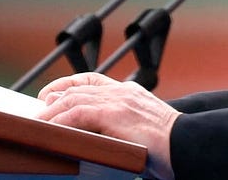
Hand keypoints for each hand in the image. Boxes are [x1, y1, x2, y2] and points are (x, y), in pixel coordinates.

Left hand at [37, 72, 179, 179]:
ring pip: (74, 100)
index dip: (68, 84)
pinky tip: (51, 129)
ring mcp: (117, 101)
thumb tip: (106, 137)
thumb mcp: (145, 129)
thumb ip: (125, 125)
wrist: (188, 145)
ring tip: (39, 122)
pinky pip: (77, 114)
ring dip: (52, 112)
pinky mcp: (113, 114)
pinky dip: (61, 120)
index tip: (52, 93)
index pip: (92, 80)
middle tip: (39, 110)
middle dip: (54, 97)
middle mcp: (122, 92)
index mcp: (130, 92)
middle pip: (78, 88)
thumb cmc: (172, 146)